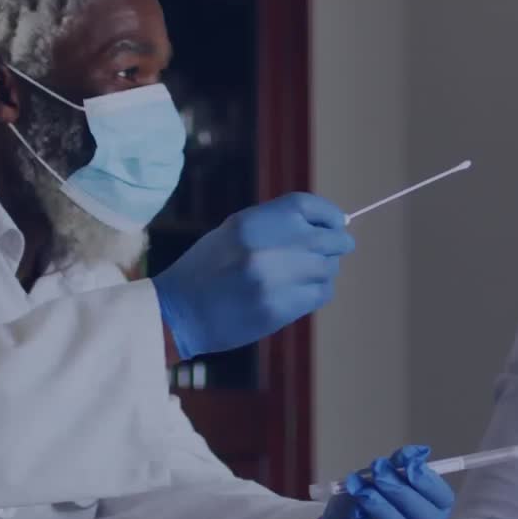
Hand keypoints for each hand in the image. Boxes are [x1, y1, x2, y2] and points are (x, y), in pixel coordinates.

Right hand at [152, 193, 354, 359]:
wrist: (179, 312)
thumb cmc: (206, 268)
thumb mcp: (234, 231)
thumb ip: (275, 224)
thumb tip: (325, 224)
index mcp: (254, 222)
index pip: (308, 206)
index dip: (329, 213)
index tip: (338, 222)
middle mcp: (270, 246)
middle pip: (328, 238)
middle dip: (337, 244)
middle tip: (336, 248)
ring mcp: (278, 279)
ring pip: (328, 269)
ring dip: (324, 270)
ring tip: (306, 274)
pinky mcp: (281, 308)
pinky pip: (320, 294)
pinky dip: (318, 291)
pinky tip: (301, 291)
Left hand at [307, 445, 454, 518]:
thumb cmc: (363, 510)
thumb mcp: (374, 482)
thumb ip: (395, 467)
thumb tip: (418, 451)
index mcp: (433, 512)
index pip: (443, 498)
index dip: (427, 479)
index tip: (406, 463)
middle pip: (430, 518)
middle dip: (401, 491)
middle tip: (377, 472)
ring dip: (384, 511)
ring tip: (361, 493)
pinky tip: (358, 518)